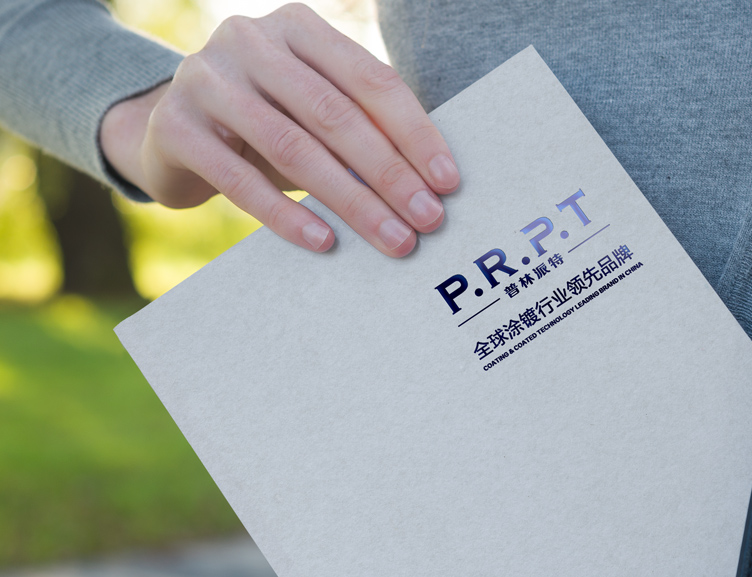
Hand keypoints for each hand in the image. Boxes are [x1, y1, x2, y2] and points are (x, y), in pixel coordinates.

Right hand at [100, 3, 459, 256]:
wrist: (170, 133)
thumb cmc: (266, 122)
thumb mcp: (313, 110)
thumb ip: (361, 125)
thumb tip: (432, 181)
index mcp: (298, 28)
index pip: (370, 79)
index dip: (415, 132)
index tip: (448, 182)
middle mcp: (250, 40)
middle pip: (335, 114)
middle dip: (390, 173)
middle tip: (427, 220)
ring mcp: (205, 78)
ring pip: (293, 147)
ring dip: (351, 200)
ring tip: (392, 238)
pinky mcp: (174, 126)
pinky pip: (239, 178)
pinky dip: (286, 214)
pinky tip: (324, 242)